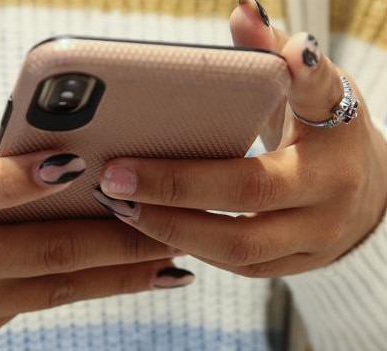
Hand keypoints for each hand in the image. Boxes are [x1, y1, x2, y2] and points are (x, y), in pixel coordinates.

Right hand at [0, 133, 191, 350]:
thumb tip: (43, 147)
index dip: (25, 178)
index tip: (79, 162)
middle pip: (44, 249)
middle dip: (114, 235)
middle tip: (165, 217)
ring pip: (59, 287)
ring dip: (121, 270)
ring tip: (171, 253)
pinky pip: (46, 305)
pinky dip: (93, 289)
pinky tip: (132, 277)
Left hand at [94, 1, 386, 277]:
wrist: (367, 196)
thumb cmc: (327, 136)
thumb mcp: (312, 91)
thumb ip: (274, 54)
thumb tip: (242, 11)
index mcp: (338, 132)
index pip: (321, 97)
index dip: (306, 75)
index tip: (290, 53)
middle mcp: (331, 191)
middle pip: (250, 192)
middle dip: (175, 186)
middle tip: (115, 176)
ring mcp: (316, 238)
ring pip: (237, 245)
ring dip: (170, 227)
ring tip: (119, 206)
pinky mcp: (295, 266)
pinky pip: (235, 266)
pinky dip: (188, 247)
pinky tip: (148, 228)